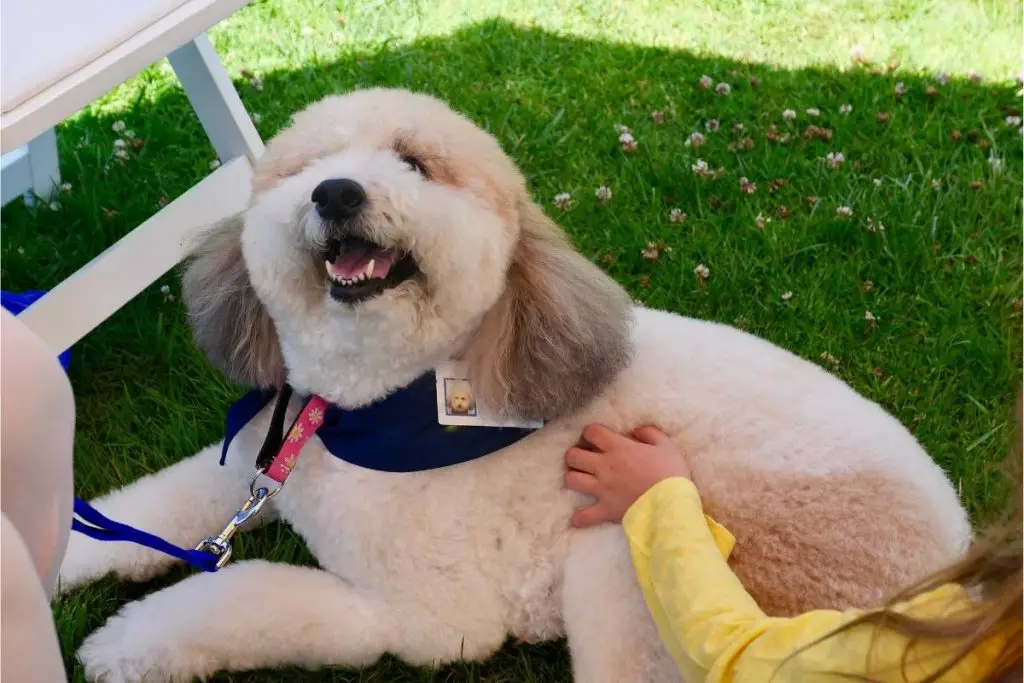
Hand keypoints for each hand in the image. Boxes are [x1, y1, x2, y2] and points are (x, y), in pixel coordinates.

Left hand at [564, 424, 690, 527]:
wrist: (673, 504)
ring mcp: (602, 489)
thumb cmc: (671, 473)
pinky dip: (579, 518)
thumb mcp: (665, 445)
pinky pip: (584, 516)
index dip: (590, 432)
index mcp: (618, 448)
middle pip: (573, 456)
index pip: (591, 432)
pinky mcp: (606, 509)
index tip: (595, 437)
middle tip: (582, 457)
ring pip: (572, 480)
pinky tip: (576, 519)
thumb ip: (649, 433)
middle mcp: (605, 466)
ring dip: (573, 478)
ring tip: (580, 479)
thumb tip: (636, 430)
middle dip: (575, 454)